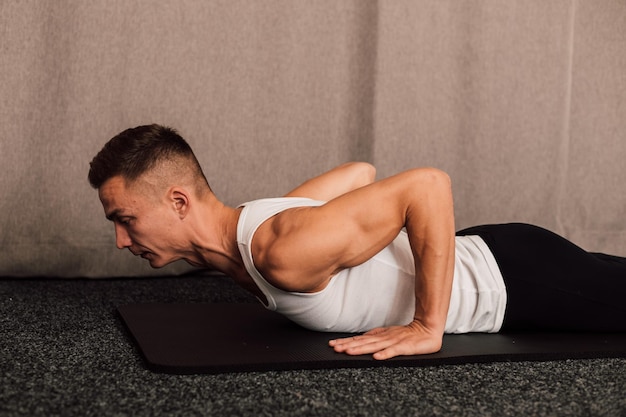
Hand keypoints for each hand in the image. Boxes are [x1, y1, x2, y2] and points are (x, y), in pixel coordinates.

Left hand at [328, 320, 442, 359]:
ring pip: (374, 346)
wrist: (428, 329)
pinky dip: (385, 354)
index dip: (346, 342)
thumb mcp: (389, 334)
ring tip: (348, 352)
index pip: (360, 339)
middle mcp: (384, 338)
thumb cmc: (408, 334)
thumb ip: (376, 336)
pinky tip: (376, 357)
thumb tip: (360, 337)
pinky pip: (394, 351)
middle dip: (348, 345)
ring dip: (361, 349)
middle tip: (334, 348)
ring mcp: (394, 342)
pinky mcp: (405, 347)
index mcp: (380, 336)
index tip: (333, 344)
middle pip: (363, 342)